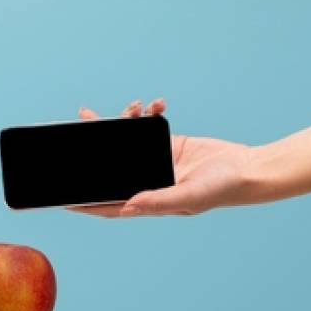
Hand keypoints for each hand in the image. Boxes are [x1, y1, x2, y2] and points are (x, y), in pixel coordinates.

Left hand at [69, 99, 260, 216]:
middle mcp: (148, 181)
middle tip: (74, 131)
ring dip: (117, 124)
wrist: (248, 167)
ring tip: (112, 109)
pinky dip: (147, 114)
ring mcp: (156, 161)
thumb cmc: (222, 189)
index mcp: (149, 200)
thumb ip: (157, 201)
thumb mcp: (188, 197)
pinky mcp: (168, 143)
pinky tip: (154, 104)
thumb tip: (126, 205)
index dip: (85, 203)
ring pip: (124, 143)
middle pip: (110, 168)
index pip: (109, 204)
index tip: (62, 199)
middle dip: (92, 150)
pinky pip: (147, 126)